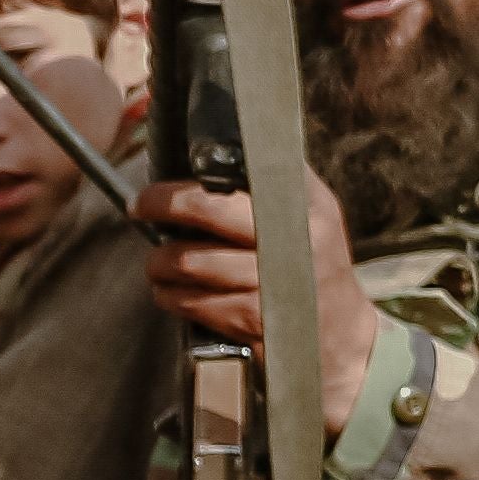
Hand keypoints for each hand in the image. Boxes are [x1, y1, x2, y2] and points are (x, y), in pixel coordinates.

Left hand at [133, 172, 379, 414]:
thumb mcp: (317, 212)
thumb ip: (281, 178)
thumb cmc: (318, 266)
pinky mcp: (251, 320)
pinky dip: (172, 296)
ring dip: (160, 262)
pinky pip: (193, 302)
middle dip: (162, 206)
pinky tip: (172, 292)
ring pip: (189, 261)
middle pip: (205, 211)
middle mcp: (287, 241)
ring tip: (157, 261)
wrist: (340, 336)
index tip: (156, 188)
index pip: (233, 180)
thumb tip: (231, 143)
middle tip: (138, 209)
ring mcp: (268, 284)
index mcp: (301, 208)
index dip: (185, 184)